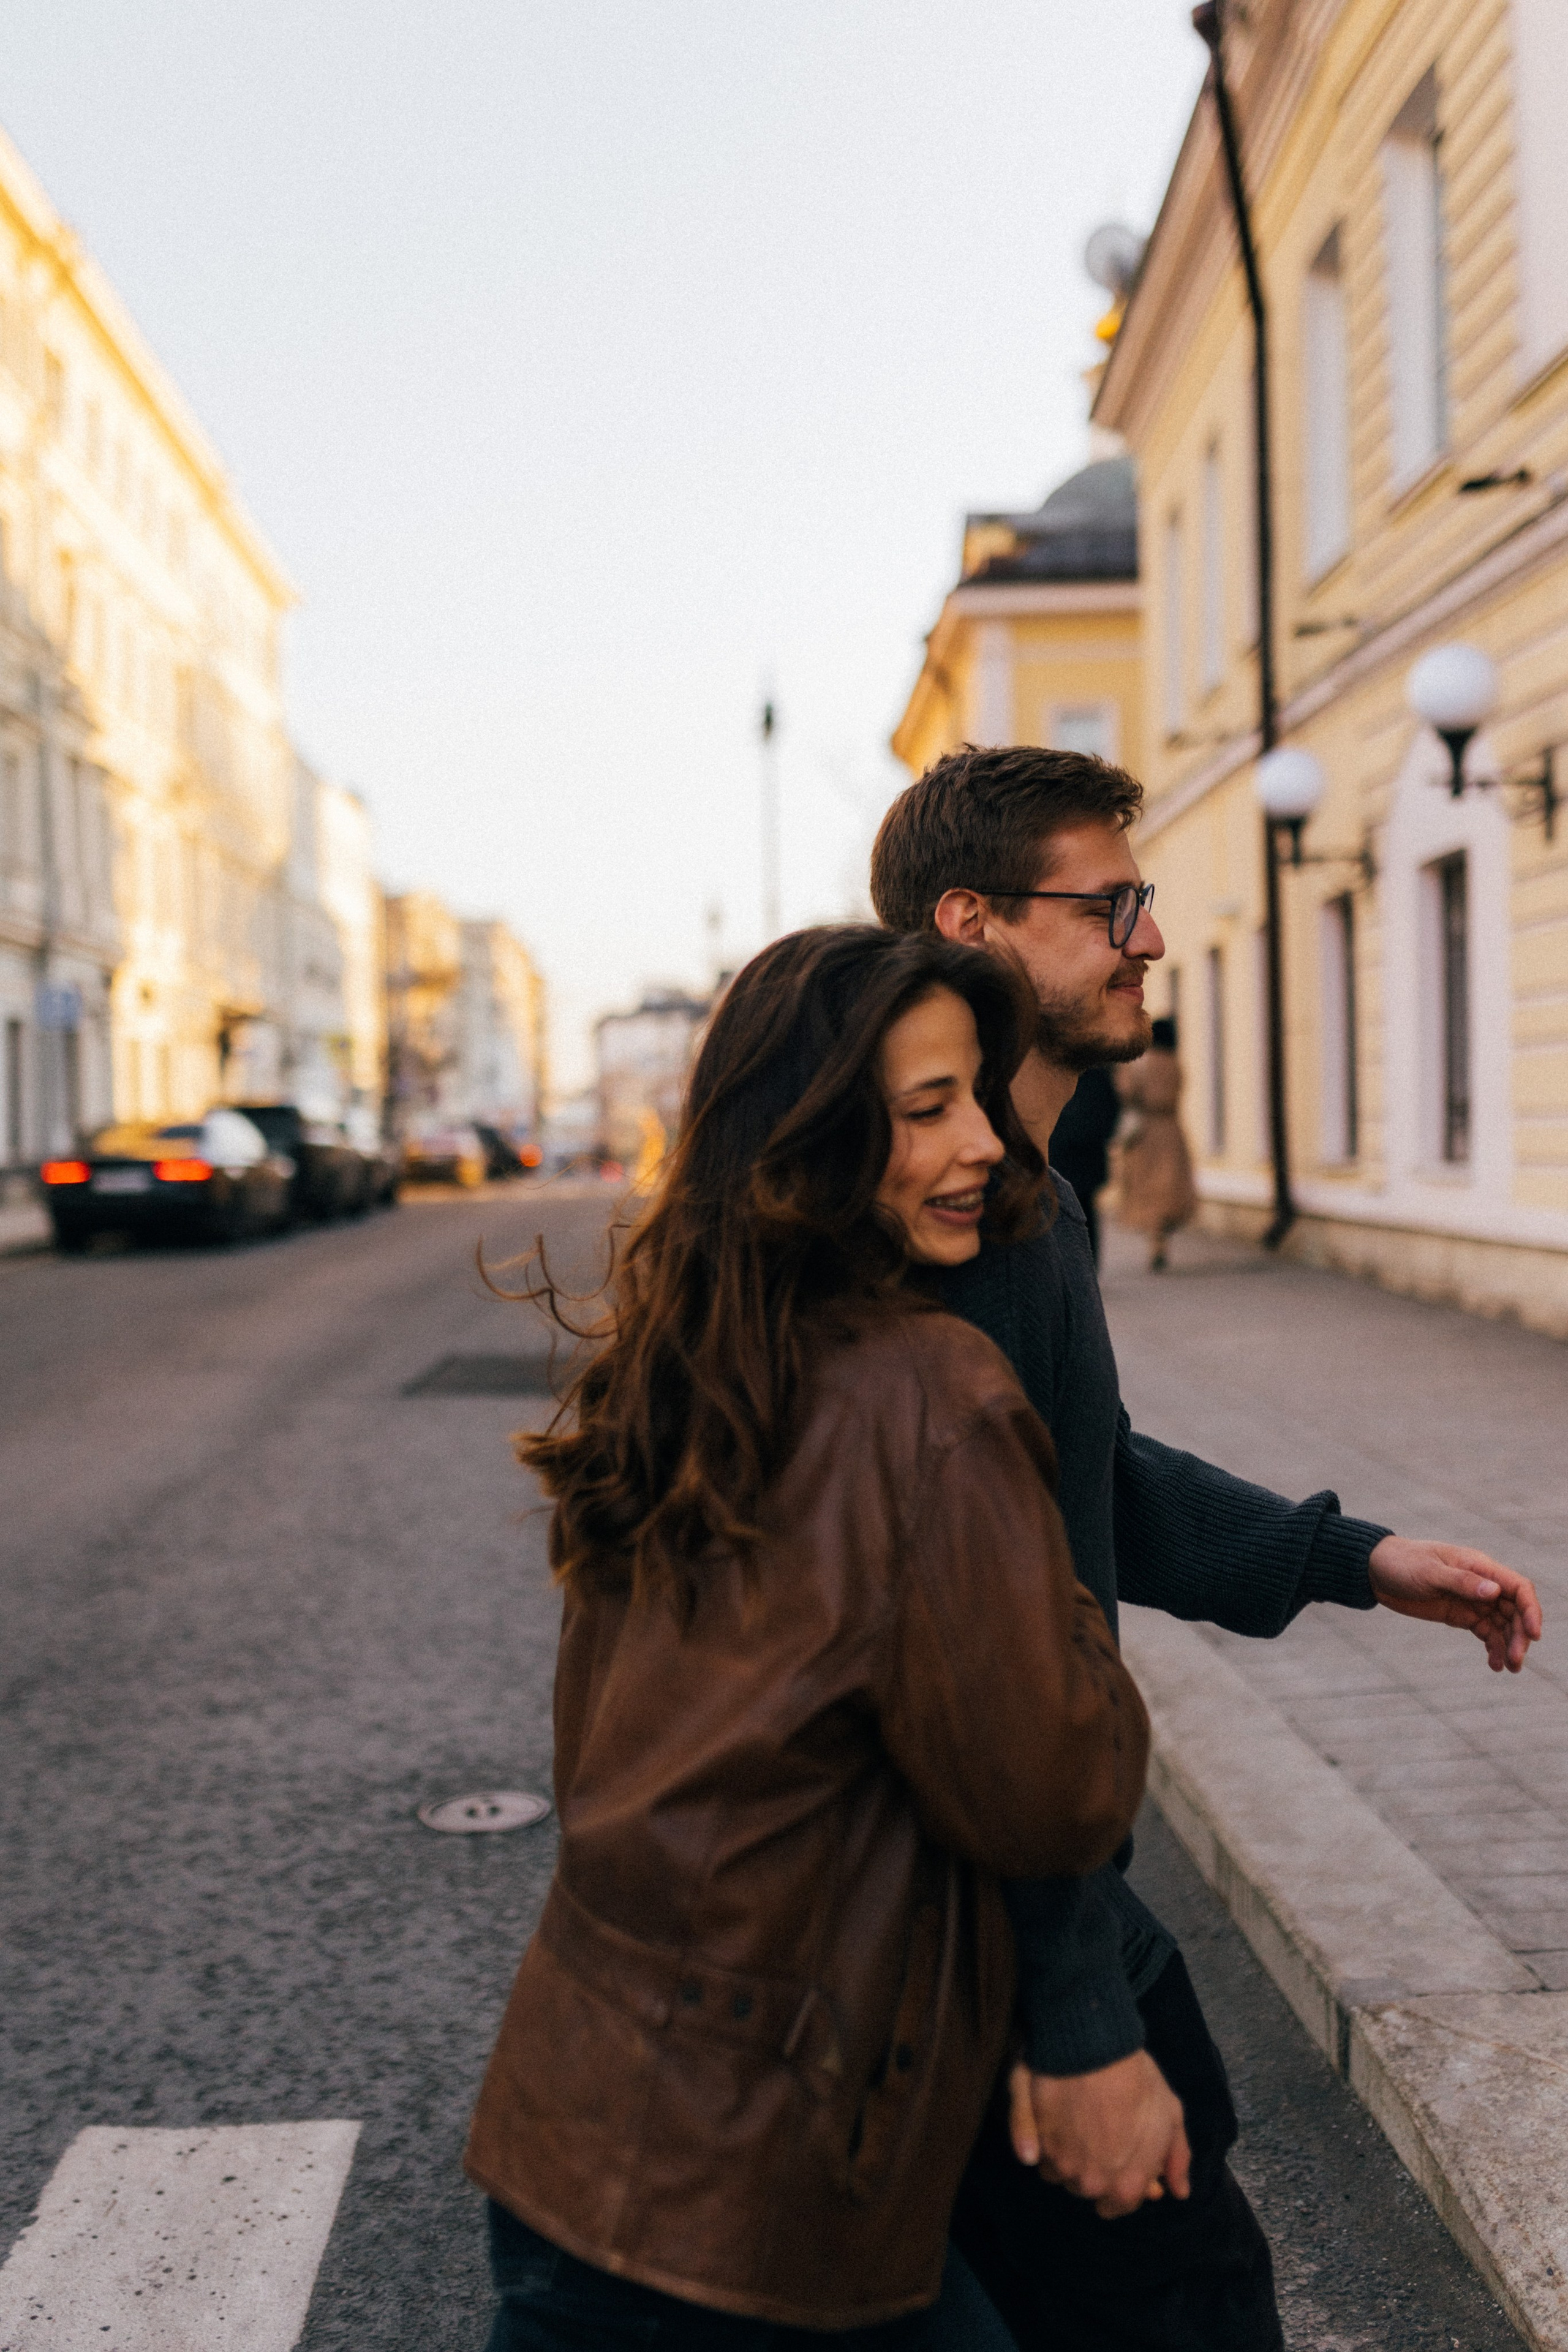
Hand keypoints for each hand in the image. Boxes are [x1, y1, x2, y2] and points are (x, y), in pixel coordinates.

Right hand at [1007, 2050, 1190, 2219]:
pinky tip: (1051, 2121)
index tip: (1120, 2158)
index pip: (1117, 2206)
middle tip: (1099, 2133)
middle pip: (1088, 2188)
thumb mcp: (1171, 2115)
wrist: (1093, 2046)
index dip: (1120, 2182)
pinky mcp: (1030, 2141)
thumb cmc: (1137, 2081)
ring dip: (1067, 2157)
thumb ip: (1176, 2158)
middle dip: (1094, 2168)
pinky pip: (1035, 2155)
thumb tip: (1179, 2192)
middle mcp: (1089, 2184)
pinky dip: (1039, 2145)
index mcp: (1124, 2187)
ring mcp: (1058, 2164)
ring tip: (1075, 2123)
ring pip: (1060, 2172)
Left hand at [1369, 1536, 1542, 1672]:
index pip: (1518, 1588)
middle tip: (1516, 1660)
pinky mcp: (1461, 1615)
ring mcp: (1472, 1600)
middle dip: (1520, 1635)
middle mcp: (1482, 1584)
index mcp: (1479, 1566)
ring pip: (1503, 1624)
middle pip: (1515, 1610)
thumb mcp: (1429, 1572)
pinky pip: (1485, 1632)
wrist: (1377, 1571)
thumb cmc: (1403, 1563)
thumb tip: (1494, 1592)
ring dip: (1509, 1645)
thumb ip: (1461, 1582)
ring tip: (1509, 1668)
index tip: (1534, 1634)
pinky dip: (1493, 1648)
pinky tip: (1494, 1665)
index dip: (1531, 1610)